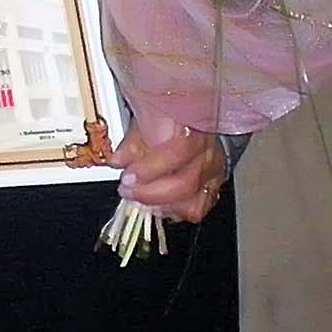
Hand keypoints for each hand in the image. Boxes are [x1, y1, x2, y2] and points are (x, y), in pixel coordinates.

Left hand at [109, 121, 226, 223]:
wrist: (188, 124)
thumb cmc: (167, 121)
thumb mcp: (145, 122)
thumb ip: (132, 143)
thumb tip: (117, 161)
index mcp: (194, 132)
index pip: (177, 153)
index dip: (150, 169)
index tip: (128, 177)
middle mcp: (208, 154)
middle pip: (185, 184)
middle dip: (150, 193)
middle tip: (127, 191)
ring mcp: (213, 175)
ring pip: (192, 204)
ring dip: (160, 205)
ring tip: (139, 199)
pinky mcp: (211, 190)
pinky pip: (195, 210)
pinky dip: (172, 211)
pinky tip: (156, 205)